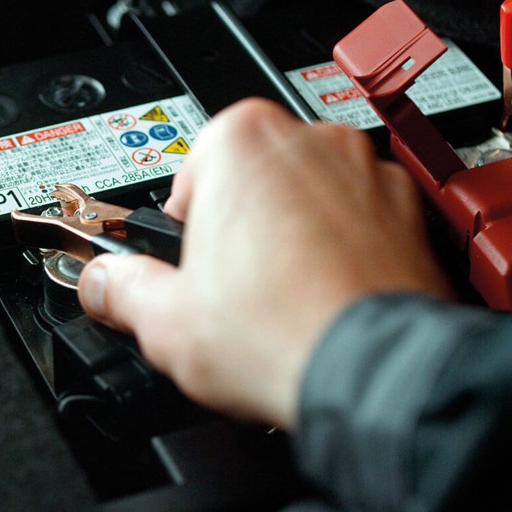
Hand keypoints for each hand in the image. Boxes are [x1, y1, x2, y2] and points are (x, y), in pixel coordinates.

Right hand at [78, 98, 451, 428]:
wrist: (373, 372)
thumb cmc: (281, 332)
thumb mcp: (163, 321)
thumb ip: (120, 289)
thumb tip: (102, 283)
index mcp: (240, 139)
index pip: (189, 170)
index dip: (181, 228)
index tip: (183, 264)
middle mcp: (310, 140)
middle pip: (251, 178)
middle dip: (238, 225)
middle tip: (225, 288)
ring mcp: (366, 172)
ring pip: (308, 197)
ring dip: (291, 235)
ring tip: (275, 300)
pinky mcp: (409, 212)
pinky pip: (359, 222)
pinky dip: (342, 252)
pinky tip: (320, 301)